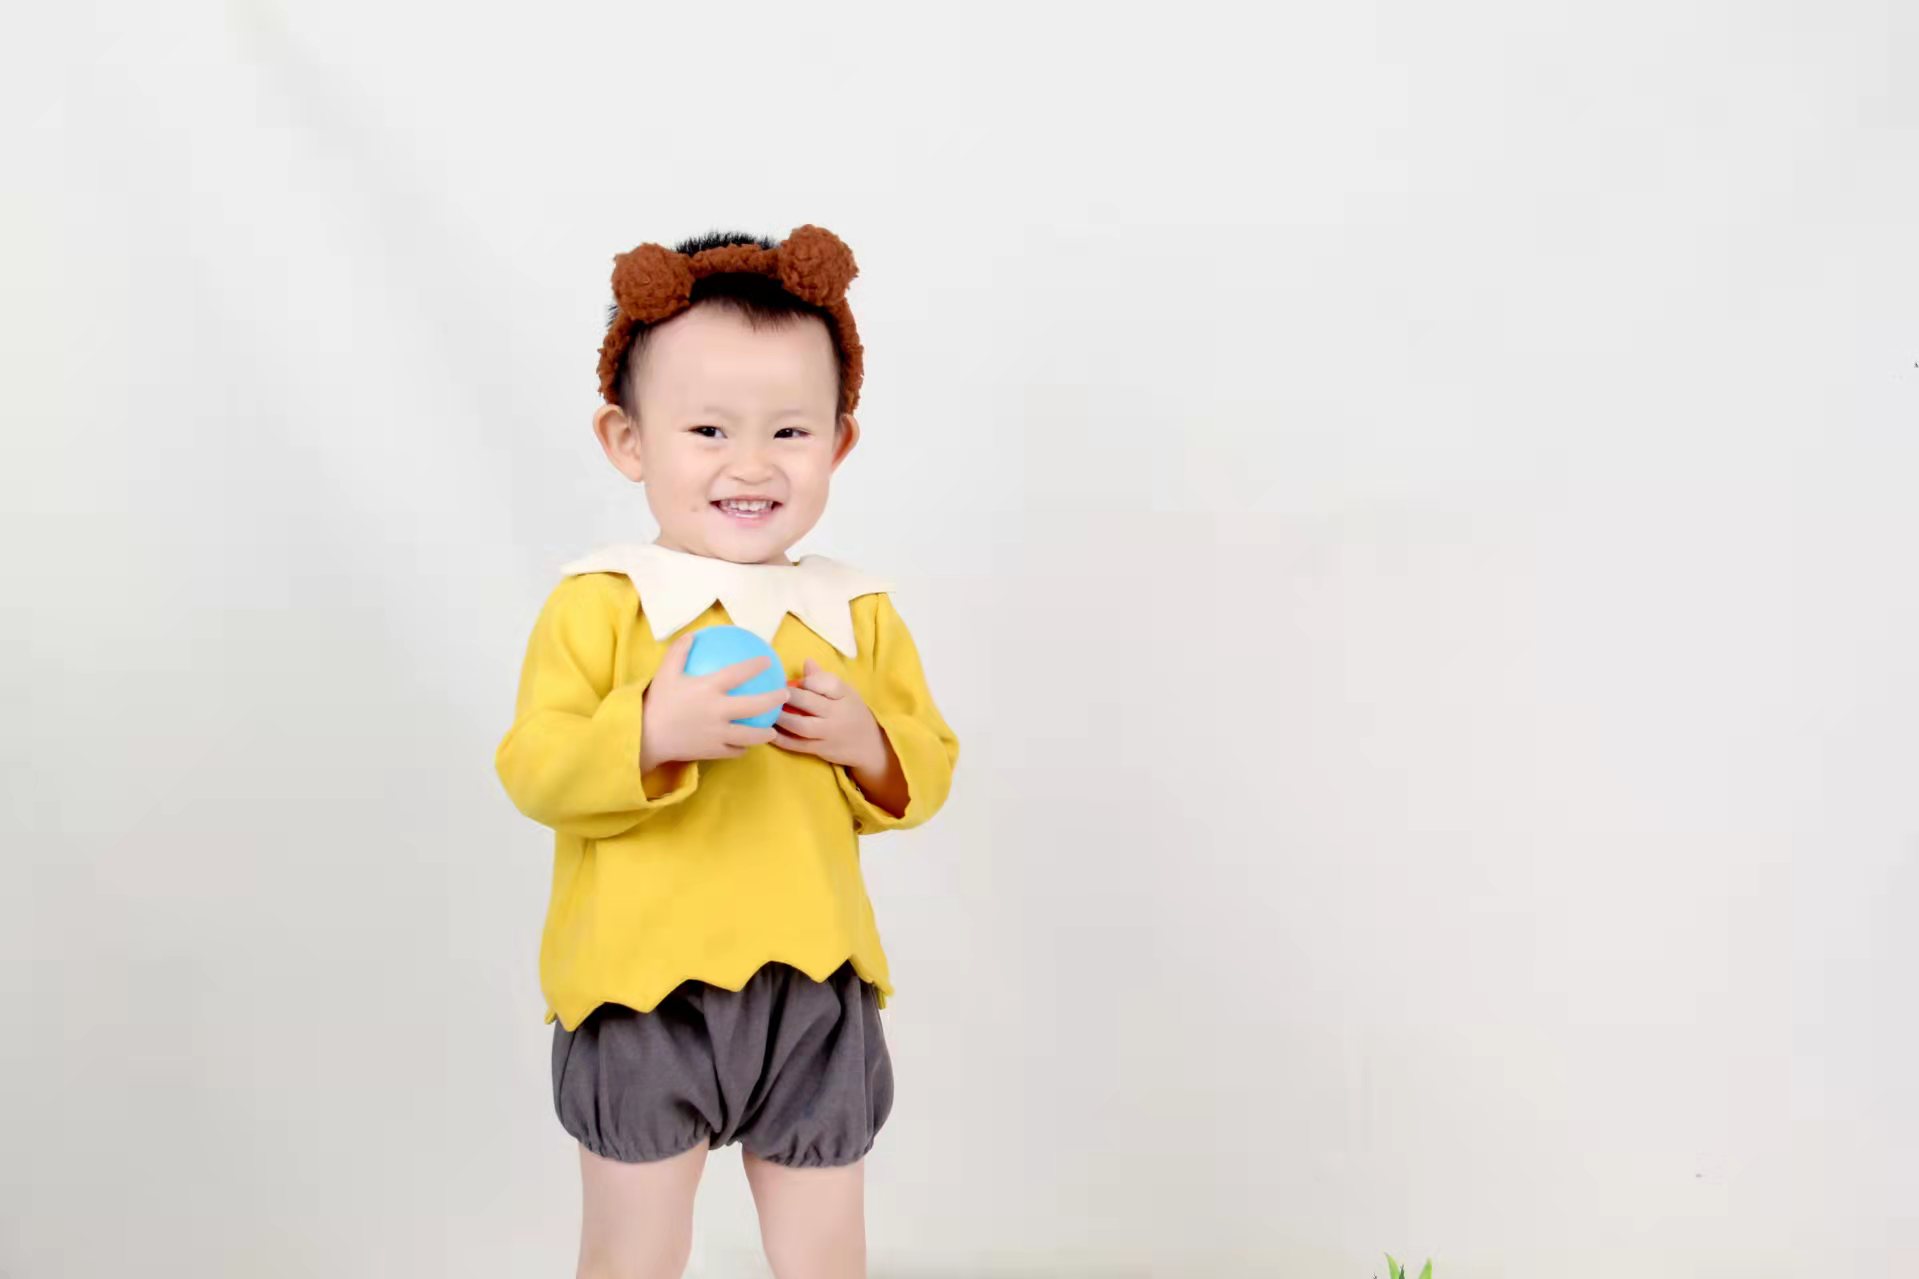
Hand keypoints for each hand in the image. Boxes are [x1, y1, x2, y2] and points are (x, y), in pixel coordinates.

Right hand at [638, 631, 790, 772]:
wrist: (645, 737)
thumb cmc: (656, 703)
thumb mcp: (665, 673)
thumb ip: (679, 652)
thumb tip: (692, 634)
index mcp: (708, 689)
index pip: (739, 673)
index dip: (756, 665)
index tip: (767, 660)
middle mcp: (718, 711)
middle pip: (755, 705)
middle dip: (774, 699)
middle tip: (785, 694)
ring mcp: (718, 733)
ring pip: (751, 735)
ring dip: (765, 733)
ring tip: (772, 730)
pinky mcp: (713, 750)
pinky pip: (734, 750)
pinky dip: (743, 748)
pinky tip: (746, 745)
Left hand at [771, 659, 889, 773]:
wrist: (870, 744)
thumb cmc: (852, 712)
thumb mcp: (845, 693)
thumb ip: (824, 679)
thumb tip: (806, 661)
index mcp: (845, 694)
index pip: (826, 682)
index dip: (807, 681)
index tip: (795, 681)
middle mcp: (838, 713)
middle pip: (809, 703)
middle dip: (788, 697)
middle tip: (772, 693)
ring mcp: (829, 733)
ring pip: (801, 726)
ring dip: (782, 718)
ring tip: (768, 712)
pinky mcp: (821, 750)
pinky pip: (798, 745)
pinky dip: (782, 739)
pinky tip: (769, 733)